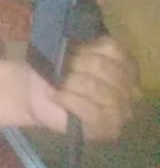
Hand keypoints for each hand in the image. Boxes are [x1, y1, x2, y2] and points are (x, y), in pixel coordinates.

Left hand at [26, 34, 141, 140]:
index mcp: (124, 64)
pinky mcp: (108, 128)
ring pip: (97, 88)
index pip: (114, 49)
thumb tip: (77, 39)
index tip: (70, 50)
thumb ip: (80, 45)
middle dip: (76, 65)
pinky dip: (68, 100)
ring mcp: (122, 110)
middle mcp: (130, 88)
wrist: (36, 95)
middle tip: (59, 69)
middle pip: (105, 68)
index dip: (88, 47)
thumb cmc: (55, 71)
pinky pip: (91, 111)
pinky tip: (55, 95)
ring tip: (57, 84)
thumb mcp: (67, 52)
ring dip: (71, 83)